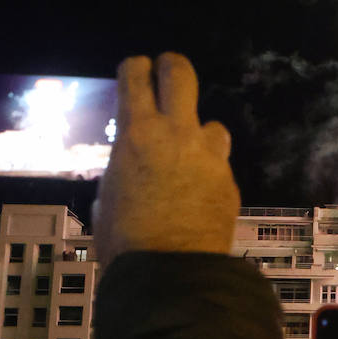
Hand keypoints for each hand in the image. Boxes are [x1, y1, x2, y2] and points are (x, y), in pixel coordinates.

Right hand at [92, 53, 239, 267]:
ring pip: (211, 123)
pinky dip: (208, 170)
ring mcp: (209, 156)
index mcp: (137, 133)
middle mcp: (177, 134)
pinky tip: (198, 192)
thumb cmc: (126, 239)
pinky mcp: (229, 181)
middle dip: (171, 67)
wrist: (171, 270)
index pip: (136, 76)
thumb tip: (129, 167)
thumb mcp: (108, 195)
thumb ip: (123, 168)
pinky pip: (219, 163)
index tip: (134, 71)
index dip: (134, 68)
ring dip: (198, 131)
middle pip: (180, 74)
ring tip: (186, 152)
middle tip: (166, 72)